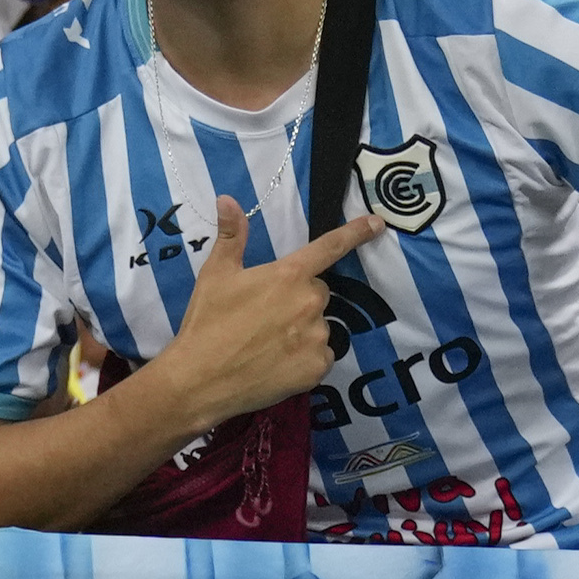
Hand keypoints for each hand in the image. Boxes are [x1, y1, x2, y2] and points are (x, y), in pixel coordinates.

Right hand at [148, 212, 375, 428]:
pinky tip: (278, 364)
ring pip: (319, 325)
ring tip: (268, 344)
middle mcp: (310, 302)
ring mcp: (317, 337)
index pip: (329, 247)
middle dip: (298, 299)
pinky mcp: (318, 368)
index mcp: (289, 275)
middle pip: (318, 292)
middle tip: (266, 316)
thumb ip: (232, 236)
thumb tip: (228, 199)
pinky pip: (321, 356)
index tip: (378, 223)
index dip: (355, 233)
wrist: (201, 379)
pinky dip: (305, 359)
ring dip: (302, 330)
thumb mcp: (216, 275)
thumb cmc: (207, 323)